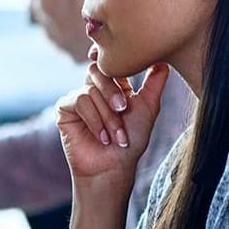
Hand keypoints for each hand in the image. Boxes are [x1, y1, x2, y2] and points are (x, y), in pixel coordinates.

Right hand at [56, 51, 170, 183]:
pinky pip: (79, 101)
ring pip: (90, 90)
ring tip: (116, 135)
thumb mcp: (148, 109)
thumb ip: (155, 83)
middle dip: (113, 92)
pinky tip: (102, 137)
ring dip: (107, 115)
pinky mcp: (65, 109)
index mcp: (113, 86)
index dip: (114, 62)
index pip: (111, 63)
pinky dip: (94, 119)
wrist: (113, 167)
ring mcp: (78, 97)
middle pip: (98, 70)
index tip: (124, 65)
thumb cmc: (132, 141)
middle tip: (123, 109)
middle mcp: (94, 89)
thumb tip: (164, 61)